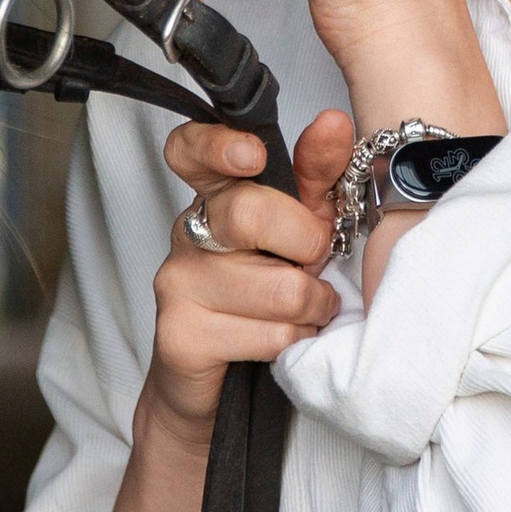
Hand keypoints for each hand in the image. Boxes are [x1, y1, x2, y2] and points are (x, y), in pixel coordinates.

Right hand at [143, 107, 353, 440]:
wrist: (216, 388)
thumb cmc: (265, 295)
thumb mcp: (299, 228)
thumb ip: (316, 176)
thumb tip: (334, 123)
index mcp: (214, 196)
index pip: (189, 149)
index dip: (217, 145)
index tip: (252, 156)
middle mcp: (187, 233)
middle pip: (248, 213)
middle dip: (305, 243)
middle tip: (314, 261)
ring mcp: (177, 285)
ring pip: (277, 286)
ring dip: (312, 305)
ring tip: (307, 310)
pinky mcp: (181, 337)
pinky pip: (268, 334)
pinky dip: (294, 340)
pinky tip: (285, 340)